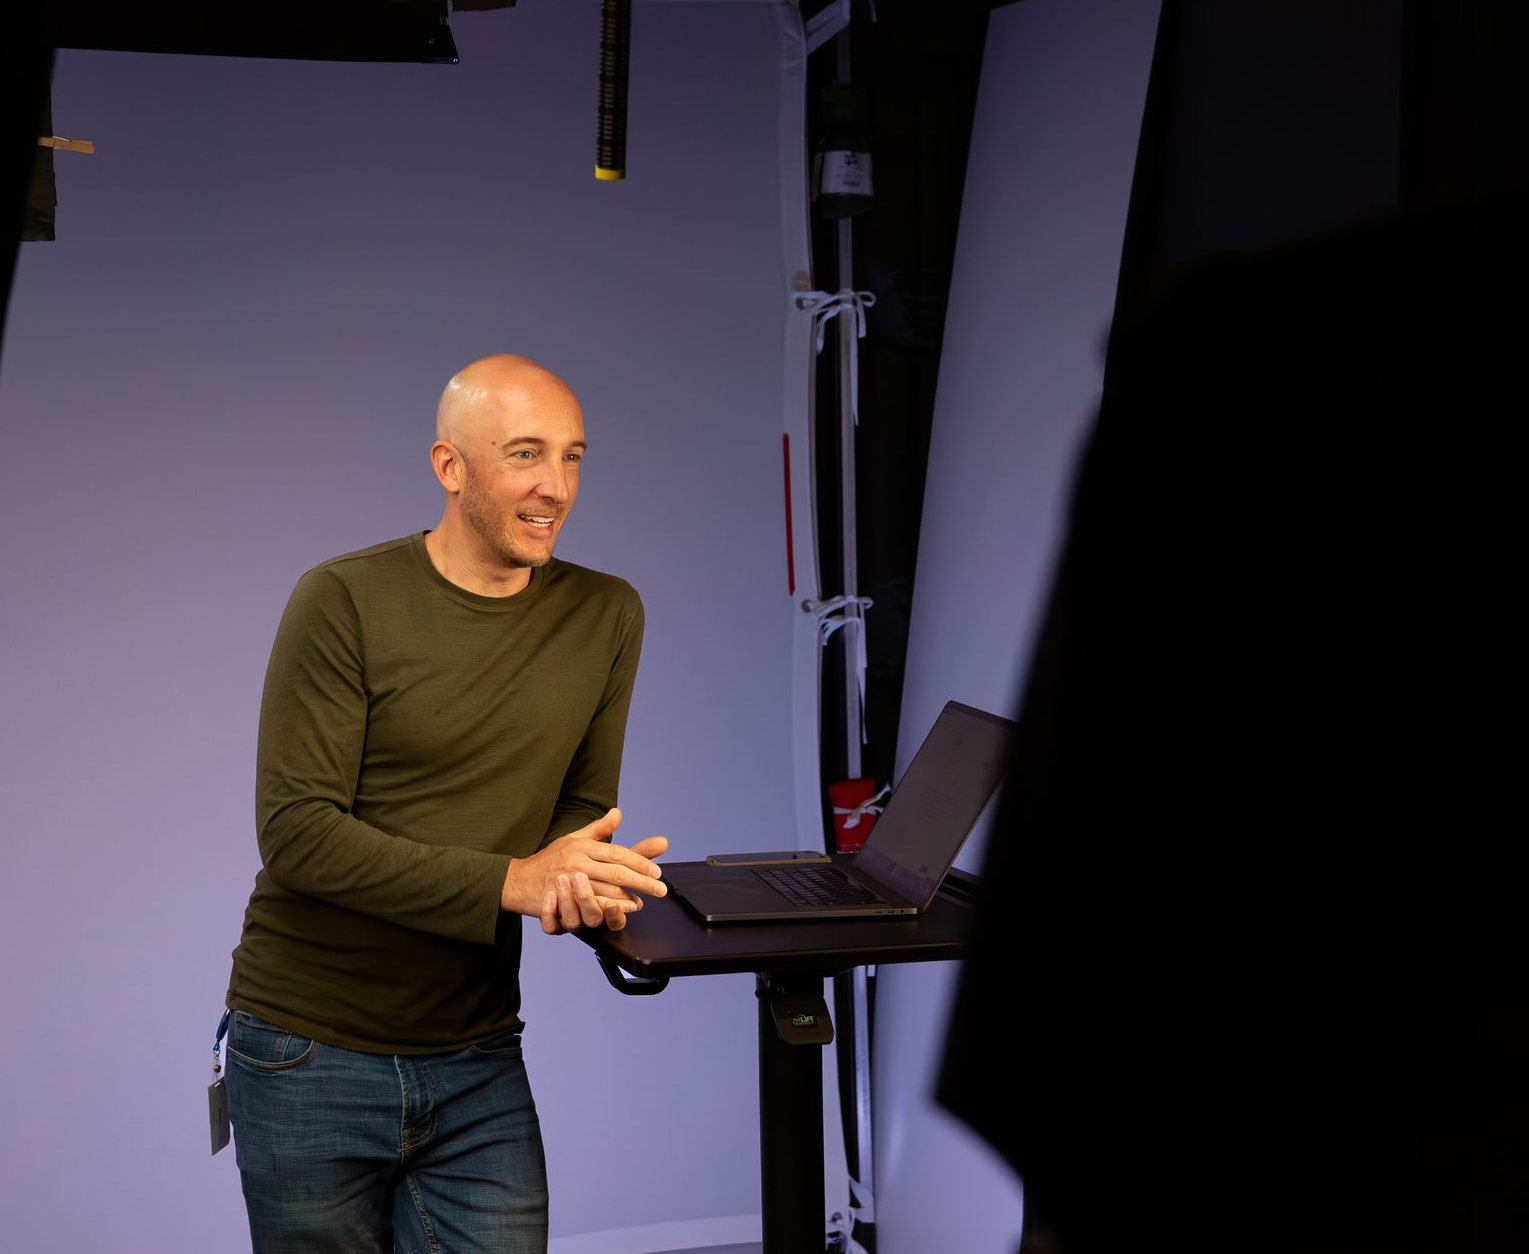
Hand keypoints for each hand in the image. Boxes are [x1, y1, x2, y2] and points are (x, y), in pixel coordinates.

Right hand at [499, 808, 667, 932]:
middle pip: (616, 872)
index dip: (640, 862)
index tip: (657, 871)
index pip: (617, 853)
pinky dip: (607, 909)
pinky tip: (620, 911)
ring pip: (605, 890)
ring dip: (627, 898)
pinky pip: (588, 906)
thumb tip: (618, 813)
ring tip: (643, 902)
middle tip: (660, 888)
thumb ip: (599, 829)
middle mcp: (577, 862)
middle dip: (641, 881)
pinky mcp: (561, 900)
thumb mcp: (573, 839)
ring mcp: (568, 882)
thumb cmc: (549, 859)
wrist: (518, 880)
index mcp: (582, 846)